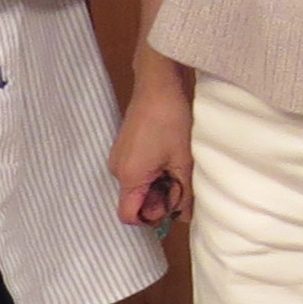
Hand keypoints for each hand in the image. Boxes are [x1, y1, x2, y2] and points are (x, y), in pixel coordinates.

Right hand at [111, 67, 193, 226]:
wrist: (159, 84)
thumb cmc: (171, 120)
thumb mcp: (183, 161)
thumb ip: (184, 193)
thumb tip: (184, 217)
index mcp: (129, 177)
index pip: (128, 215)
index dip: (150, 218)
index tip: (171, 207)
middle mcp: (118, 170)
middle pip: (134, 201)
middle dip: (158, 200)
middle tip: (181, 183)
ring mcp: (119, 157)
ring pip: (137, 186)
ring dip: (157, 184)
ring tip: (177, 166)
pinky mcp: (125, 146)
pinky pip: (136, 170)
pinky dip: (152, 171)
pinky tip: (170, 157)